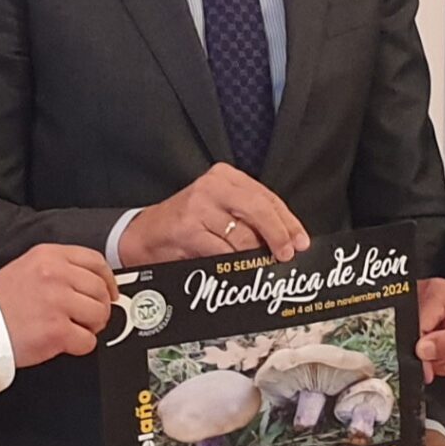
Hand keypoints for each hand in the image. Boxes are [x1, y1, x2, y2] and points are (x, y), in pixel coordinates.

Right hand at [0, 245, 118, 367]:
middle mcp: (55, 275)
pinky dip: (80, 345)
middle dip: (99, 307)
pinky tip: (63, 342)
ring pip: (99, 314)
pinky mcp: (58, 330)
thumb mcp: (25, 268)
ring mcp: (58, 302)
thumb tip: (90, 282)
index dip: (108, 279)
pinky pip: (88, 340)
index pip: (95, 261)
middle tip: (89, 318)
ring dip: (91, 326)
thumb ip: (58, 270)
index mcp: (48, 256)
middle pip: (100, 290)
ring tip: (73, 329)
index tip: (110, 290)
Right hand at [117, 163, 305, 266]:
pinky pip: (223, 251)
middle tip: (287, 254)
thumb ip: (249, 217)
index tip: (300, 240)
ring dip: (255, 255)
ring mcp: (199, 207)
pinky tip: (237, 268)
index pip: (266, 197)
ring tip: (260, 264)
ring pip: (242, 235)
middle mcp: (212, 186)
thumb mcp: (218, 208)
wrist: (144, 235)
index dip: (287, 221)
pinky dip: (233, 263)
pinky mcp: (189, 229)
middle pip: (259, 209)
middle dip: (278, 235)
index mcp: (224, 176)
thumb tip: (286, 239)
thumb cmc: (186, 223)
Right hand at [416, 276, 444, 375]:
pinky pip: (413, 333)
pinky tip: (440, 345)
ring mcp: (418, 300)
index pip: (415, 330)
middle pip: (409, 333)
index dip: (420, 354)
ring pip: (410, 337)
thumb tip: (421, 352)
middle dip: (425, 353)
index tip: (429, 371)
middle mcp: (422, 293)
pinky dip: (426, 345)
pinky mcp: (417, 308)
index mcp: (436, 295)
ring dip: (428, 351)